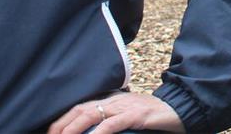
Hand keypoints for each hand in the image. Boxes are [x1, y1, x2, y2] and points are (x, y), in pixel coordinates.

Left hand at [48, 92, 185, 133]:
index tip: (50, 133)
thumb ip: (111, 121)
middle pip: (81, 109)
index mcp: (111, 100)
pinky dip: (99, 132)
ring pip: (92, 114)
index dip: (62, 120)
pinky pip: (113, 123)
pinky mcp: (137, 115)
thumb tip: (92, 132)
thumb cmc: (152, 116)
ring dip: (74, 128)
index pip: (80, 107)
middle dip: (62, 125)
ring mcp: (126, 106)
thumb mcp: (128, 116)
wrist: (180, 109)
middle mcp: (115, 100)